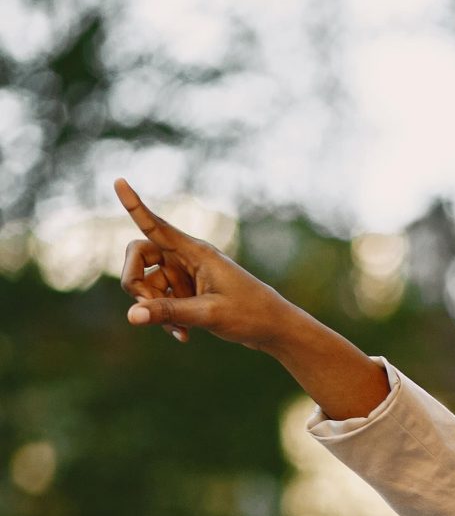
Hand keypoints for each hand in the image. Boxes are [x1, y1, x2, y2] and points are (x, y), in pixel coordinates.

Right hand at [115, 179, 293, 348]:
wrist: (275, 330)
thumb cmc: (251, 315)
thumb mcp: (209, 314)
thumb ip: (169, 312)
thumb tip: (131, 316)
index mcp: (196, 252)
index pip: (156, 226)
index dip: (135, 205)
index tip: (119, 180)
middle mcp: (187, 259)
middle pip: (139, 255)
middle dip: (134, 281)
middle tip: (147, 306)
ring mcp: (185, 275)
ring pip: (147, 283)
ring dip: (153, 306)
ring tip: (180, 329)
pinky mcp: (187, 292)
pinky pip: (160, 301)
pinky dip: (166, 317)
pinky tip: (184, 335)